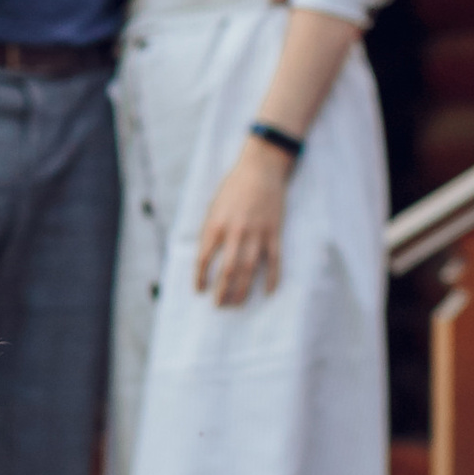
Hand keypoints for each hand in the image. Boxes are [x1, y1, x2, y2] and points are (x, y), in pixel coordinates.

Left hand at [194, 140, 292, 307]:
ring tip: (237, 305)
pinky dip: (272, 279)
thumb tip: (204, 258)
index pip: (204, 259)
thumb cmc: (233, 187)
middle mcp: (236, 232)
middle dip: (221, 292)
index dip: (200, 278)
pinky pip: (274, 261)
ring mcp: (257, 234)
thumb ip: (209, 231)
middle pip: (227, 271)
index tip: (199, 291)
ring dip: (242, 291)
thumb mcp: (213, 206)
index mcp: (216, 225)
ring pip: (249, 270)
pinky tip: (267, 293)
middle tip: (218, 306)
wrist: (261, 168)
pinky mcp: (274, 233)